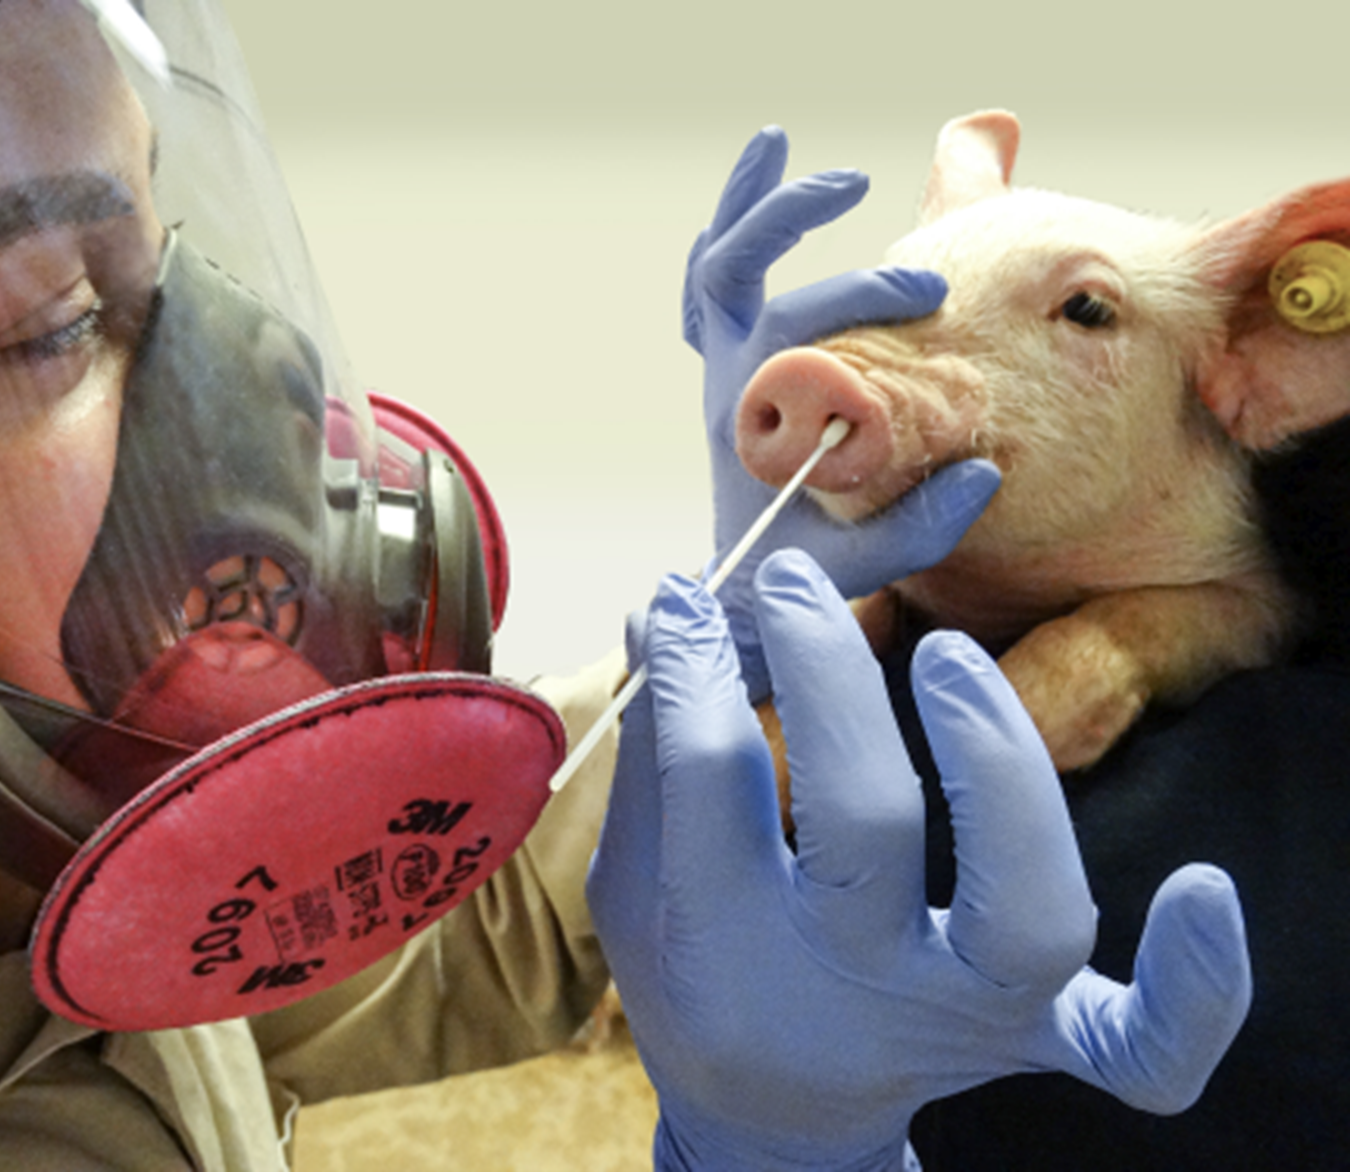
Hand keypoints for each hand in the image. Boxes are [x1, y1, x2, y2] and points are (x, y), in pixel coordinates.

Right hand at [587, 551, 1251, 1171]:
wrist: (775, 1115)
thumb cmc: (697, 977)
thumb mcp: (639, 882)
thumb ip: (658, 753)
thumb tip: (670, 609)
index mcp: (730, 954)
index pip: (714, 783)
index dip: (699, 669)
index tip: (692, 595)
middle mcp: (857, 992)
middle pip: (867, 826)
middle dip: (831, 680)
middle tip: (793, 585)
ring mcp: (965, 1019)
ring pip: (1031, 916)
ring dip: (1005, 770)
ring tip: (945, 654)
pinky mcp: (1044, 1036)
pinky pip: (1143, 1048)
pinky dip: (1192, 992)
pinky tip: (1204, 891)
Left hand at [685, 128, 997, 697]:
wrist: (744, 592)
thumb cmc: (797, 577)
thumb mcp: (857, 568)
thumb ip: (917, 528)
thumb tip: (983, 473)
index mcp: (746, 421)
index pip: (784, 333)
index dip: (850, 300)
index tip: (927, 301)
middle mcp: (728, 379)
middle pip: (736, 276)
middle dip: (816, 244)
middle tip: (923, 278)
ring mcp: (725, 365)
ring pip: (713, 264)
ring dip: (748, 203)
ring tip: (777, 141)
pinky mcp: (735, 361)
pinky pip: (714, 280)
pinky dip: (733, 223)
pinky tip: (765, 167)